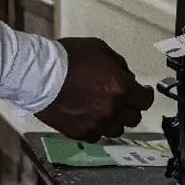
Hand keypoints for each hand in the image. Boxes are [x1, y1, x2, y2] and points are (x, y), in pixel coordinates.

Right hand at [37, 37, 153, 141]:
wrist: (39, 75)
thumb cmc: (68, 57)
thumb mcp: (99, 48)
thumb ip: (118, 64)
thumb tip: (126, 76)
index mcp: (121, 88)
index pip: (146, 100)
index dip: (145, 96)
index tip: (141, 93)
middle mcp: (113, 109)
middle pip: (134, 118)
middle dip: (130, 108)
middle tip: (121, 101)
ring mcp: (97, 124)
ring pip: (116, 130)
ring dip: (114, 120)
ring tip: (104, 112)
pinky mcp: (81, 133)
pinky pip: (96, 135)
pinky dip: (96, 128)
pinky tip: (88, 118)